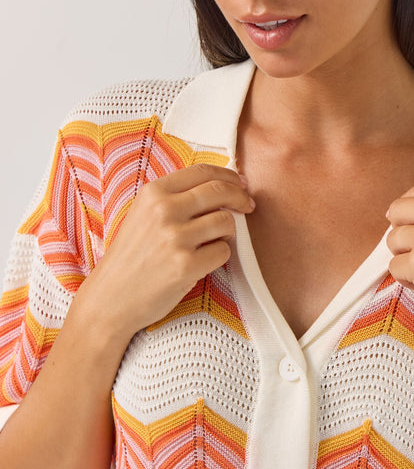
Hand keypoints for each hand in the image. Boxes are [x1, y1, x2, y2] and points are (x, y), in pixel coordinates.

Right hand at [82, 164, 254, 338]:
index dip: (228, 175)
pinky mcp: (186, 265)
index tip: (239, 183)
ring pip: (226, 221)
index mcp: (153, 193)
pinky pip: (224, 251)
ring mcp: (175, 238)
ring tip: (215, 240)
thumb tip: (222, 184)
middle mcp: (164, 211)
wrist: (111, 297)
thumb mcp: (144, 215)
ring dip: (229, 231)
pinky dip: (220, 256)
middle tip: (247, 206)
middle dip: (240, 197)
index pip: (203, 171)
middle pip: (220, 191)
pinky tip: (204, 261)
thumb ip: (176, 198)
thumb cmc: (132, 257)